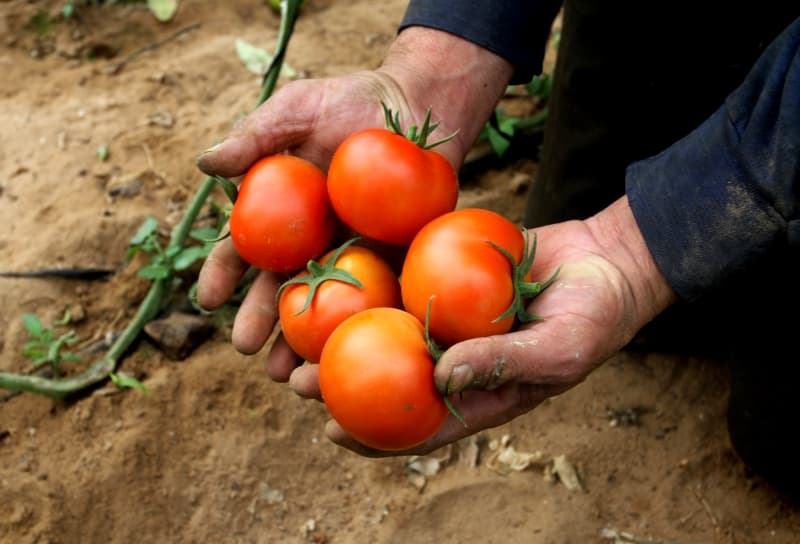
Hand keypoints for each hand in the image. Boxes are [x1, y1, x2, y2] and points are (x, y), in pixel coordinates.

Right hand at [196, 26, 513, 371]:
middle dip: (260, 320)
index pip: (245, 249)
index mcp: (284, 213)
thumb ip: (255, 136)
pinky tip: (350, 353)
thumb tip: (205, 164)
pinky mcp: (395, 260)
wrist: (417, 105)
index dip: (224, 273)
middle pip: (281, 287)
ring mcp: (355, 255)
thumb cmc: (353, 101)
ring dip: (304, 341)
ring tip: (289, 374)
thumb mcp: (299, 109)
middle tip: (246, 348)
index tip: (209, 298)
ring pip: (325, 305)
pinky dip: (362, 326)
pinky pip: (377, 297)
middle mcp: (314, 242)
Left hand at [319, 196, 678, 455]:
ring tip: (298, 332)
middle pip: (389, 378)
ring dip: (345, 332)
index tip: (332, 431)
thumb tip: (439, 377)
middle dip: (342, 385)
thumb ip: (503, 364)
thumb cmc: (594, 317)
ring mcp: (449, 315)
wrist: (608, 261)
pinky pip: (406, 277)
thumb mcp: (558, 348)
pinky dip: (375, 278)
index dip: (375, 435)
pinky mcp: (447, 274)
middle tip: (298, 381)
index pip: (421, 425)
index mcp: (479, 392)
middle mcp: (455, 357)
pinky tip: (338, 269)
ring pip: (387, 328)